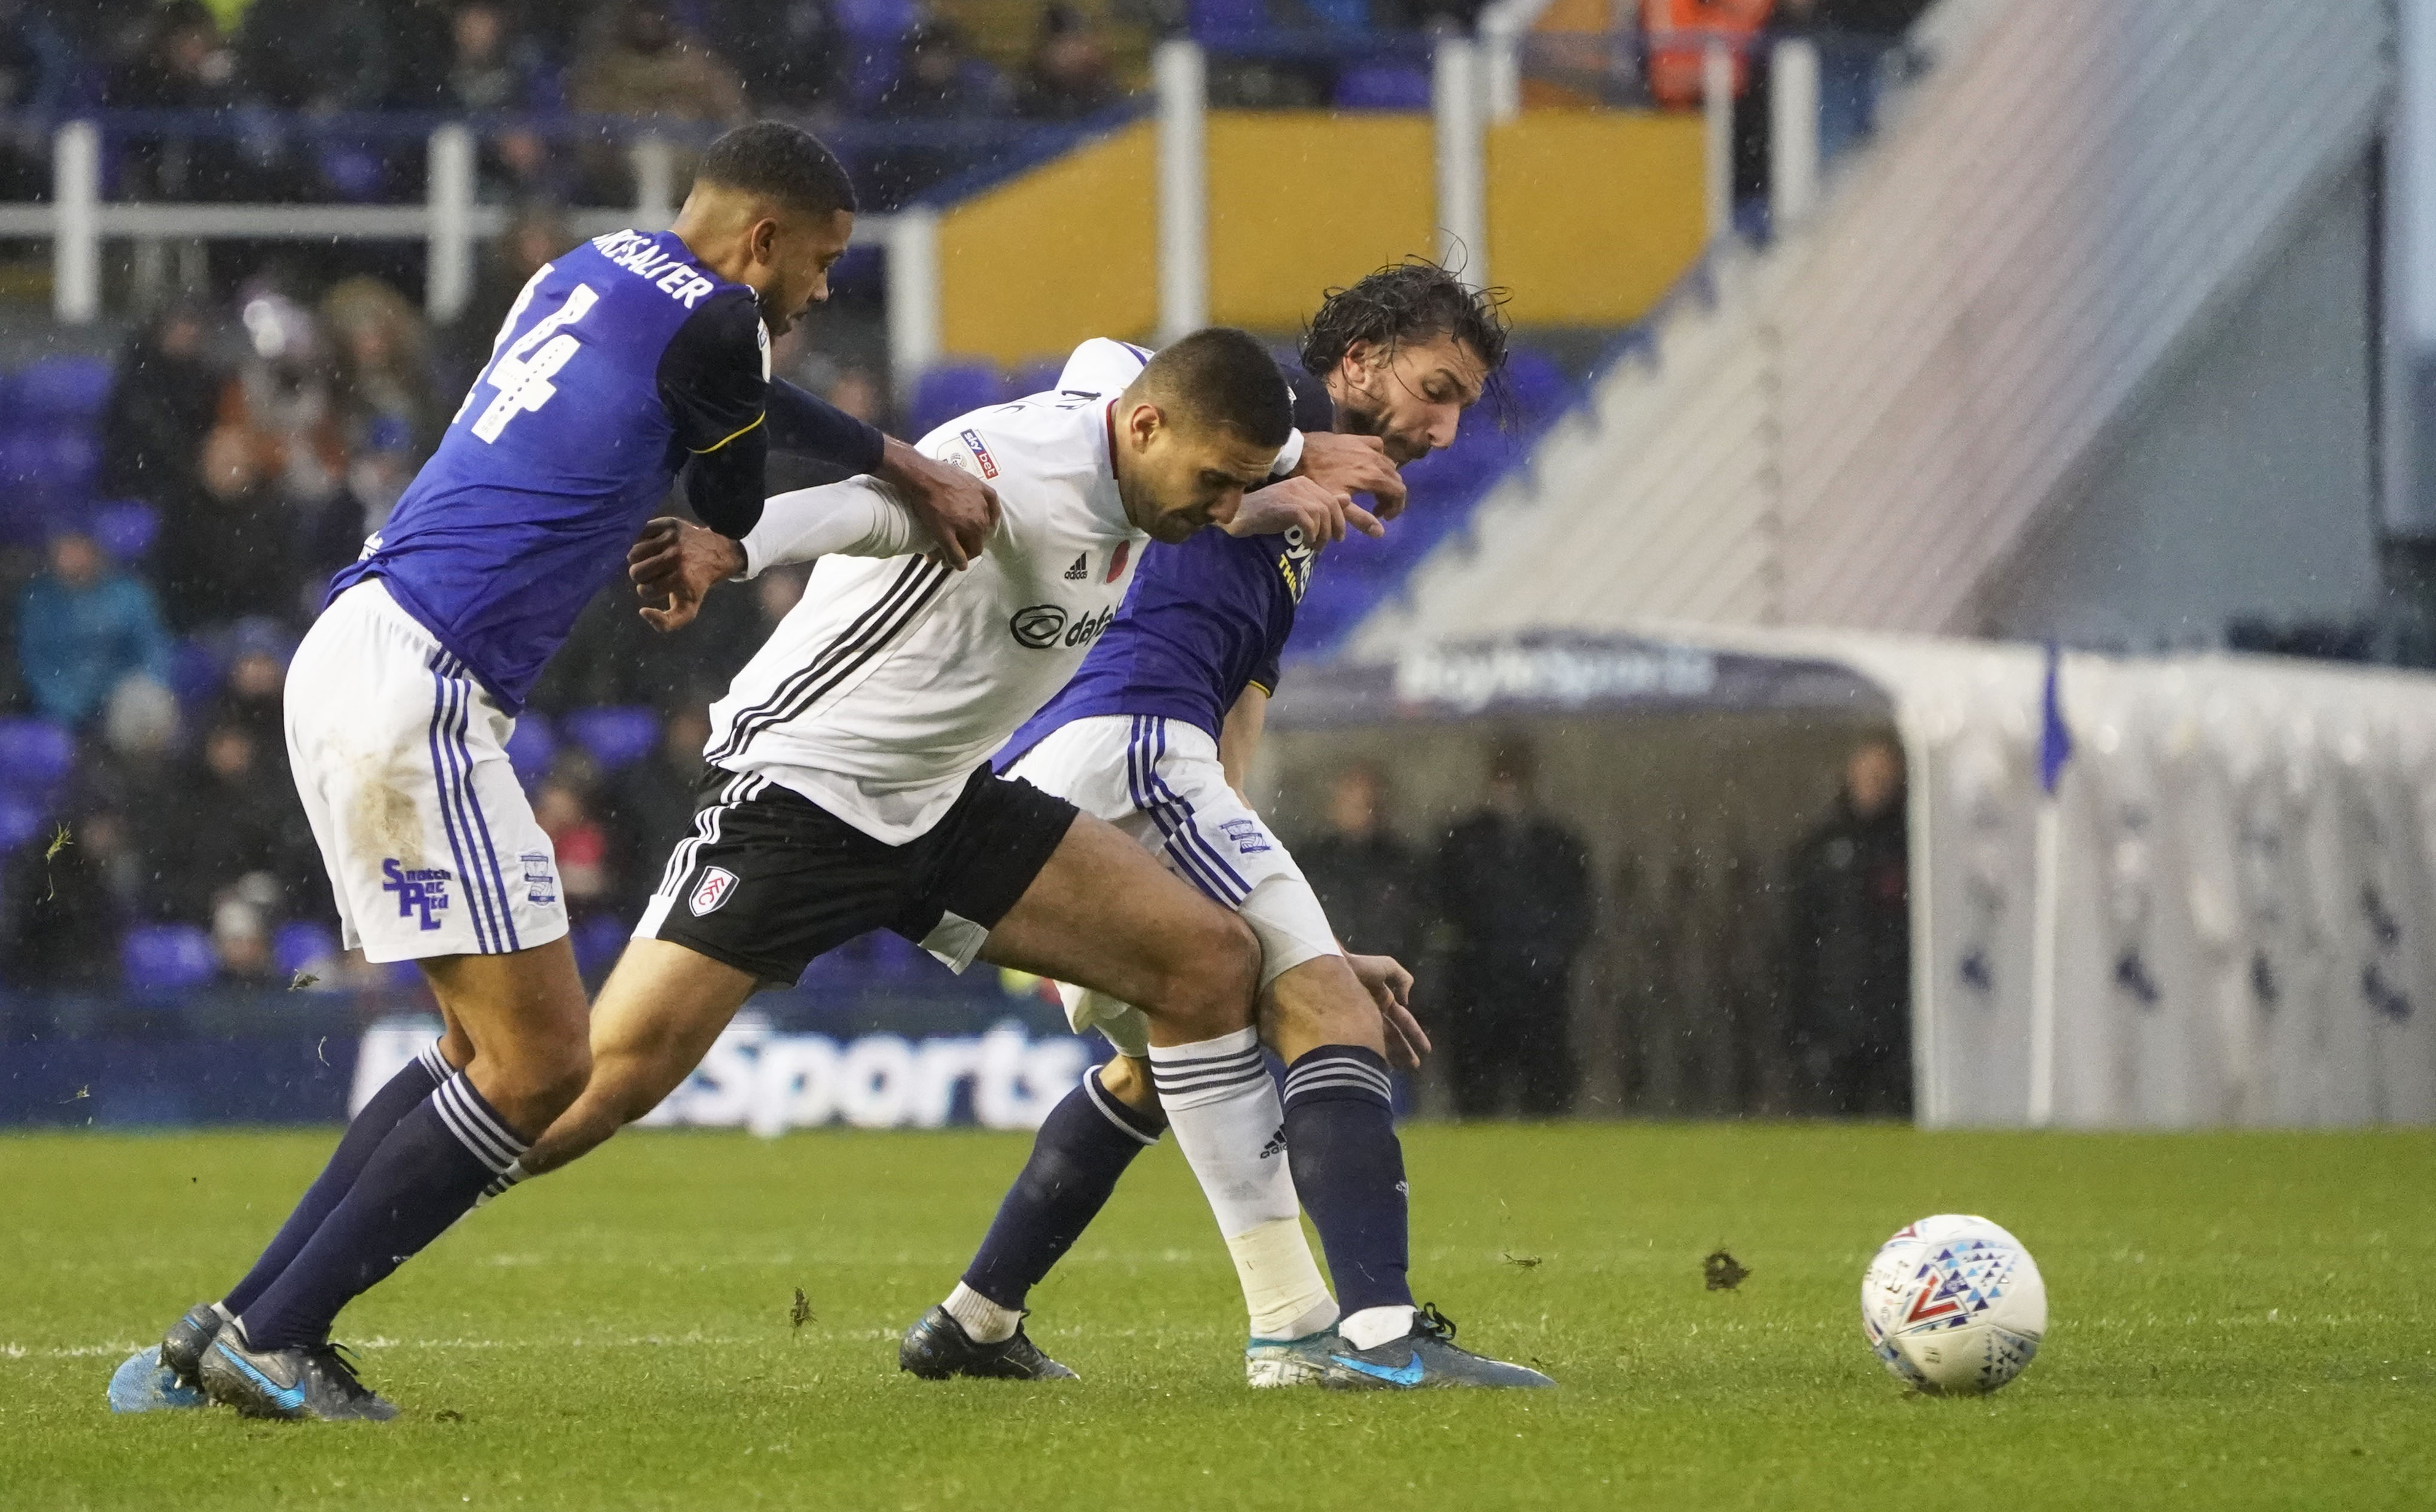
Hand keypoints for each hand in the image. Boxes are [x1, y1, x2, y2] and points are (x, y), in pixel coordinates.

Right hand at [629, 516, 743, 631]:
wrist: (717, 555)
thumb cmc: (696, 584)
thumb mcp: (687, 609)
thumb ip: (666, 623)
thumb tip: (643, 612)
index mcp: (681, 580)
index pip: (645, 590)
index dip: (648, 591)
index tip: (658, 587)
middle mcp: (677, 557)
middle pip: (637, 571)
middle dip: (641, 576)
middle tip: (652, 573)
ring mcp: (672, 539)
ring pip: (634, 552)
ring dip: (638, 559)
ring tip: (650, 560)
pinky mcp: (669, 523)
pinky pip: (639, 533)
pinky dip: (641, 541)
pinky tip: (652, 546)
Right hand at [879, 434, 997, 568]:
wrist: (922, 475)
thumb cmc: (942, 473)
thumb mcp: (970, 479)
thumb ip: (980, 493)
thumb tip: (978, 504)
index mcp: (986, 501)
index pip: (989, 525)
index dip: (978, 531)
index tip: (968, 536)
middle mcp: (979, 517)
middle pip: (978, 539)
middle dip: (967, 545)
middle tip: (954, 548)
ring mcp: (963, 526)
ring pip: (968, 548)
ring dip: (958, 554)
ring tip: (942, 555)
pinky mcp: (946, 533)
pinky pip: (955, 554)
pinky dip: (954, 561)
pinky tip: (945, 564)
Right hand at [1224, 475, 1382, 543]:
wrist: (1239, 515)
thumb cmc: (1265, 513)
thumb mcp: (1297, 508)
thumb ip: (1321, 503)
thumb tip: (1347, 498)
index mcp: (1304, 482)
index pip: (1331, 499)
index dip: (1340, 519)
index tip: (1337, 537)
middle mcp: (1300, 484)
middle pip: (1330, 506)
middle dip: (1334, 528)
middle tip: (1328, 544)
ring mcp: (1292, 494)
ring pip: (1321, 514)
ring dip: (1321, 534)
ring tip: (1313, 547)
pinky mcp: (1286, 506)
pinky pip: (1309, 521)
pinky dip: (1310, 535)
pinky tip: (1304, 542)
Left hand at [1294, 430, 1407, 520]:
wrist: (1299, 453)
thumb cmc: (1317, 480)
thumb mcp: (1337, 503)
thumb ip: (1360, 517)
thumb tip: (1380, 532)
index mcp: (1373, 477)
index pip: (1399, 492)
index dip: (1396, 507)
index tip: (1382, 516)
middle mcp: (1375, 460)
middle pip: (1396, 479)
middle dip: (1391, 496)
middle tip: (1376, 508)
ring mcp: (1367, 447)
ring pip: (1389, 463)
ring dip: (1386, 479)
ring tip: (1372, 490)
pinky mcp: (1358, 439)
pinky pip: (1378, 446)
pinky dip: (1379, 458)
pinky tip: (1369, 465)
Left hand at [1346, 952, 1428, 1070]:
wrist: (1328, 967)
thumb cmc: (1358, 967)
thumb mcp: (1386, 966)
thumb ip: (1402, 979)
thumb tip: (1406, 1001)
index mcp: (1383, 1001)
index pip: (1403, 1021)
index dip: (1415, 1034)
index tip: (1426, 1050)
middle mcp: (1373, 1014)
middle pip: (1393, 1036)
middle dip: (1405, 1050)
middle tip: (1415, 1066)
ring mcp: (1360, 1021)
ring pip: (1379, 1042)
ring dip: (1391, 1055)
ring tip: (1402, 1070)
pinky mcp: (1347, 1028)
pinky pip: (1362, 1044)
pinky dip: (1371, 1054)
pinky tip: (1376, 1066)